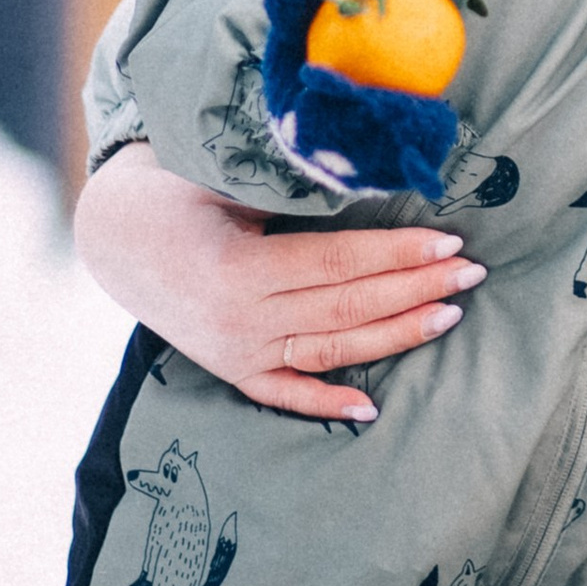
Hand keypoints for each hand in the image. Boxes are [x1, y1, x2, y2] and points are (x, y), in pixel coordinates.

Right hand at [73, 143, 482, 425]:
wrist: (115, 235)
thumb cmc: (179, 190)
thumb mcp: (228, 177)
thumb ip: (292, 189)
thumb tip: (369, 176)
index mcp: (239, 269)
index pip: (340, 263)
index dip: (399, 253)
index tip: (449, 240)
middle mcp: (240, 321)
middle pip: (347, 307)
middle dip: (416, 289)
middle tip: (472, 272)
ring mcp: (235, 352)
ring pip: (331, 349)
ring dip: (395, 336)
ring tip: (449, 314)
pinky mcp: (230, 370)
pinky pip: (284, 393)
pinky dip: (325, 404)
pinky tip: (369, 409)